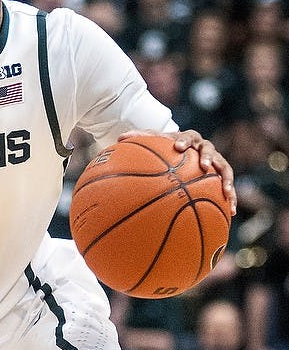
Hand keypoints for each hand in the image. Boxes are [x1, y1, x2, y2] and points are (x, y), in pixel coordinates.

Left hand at [118, 129, 235, 215]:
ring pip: (224, 168)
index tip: (178, 148)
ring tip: (226, 192)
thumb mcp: (153, 143)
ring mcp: (215, 162)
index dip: (184, 142)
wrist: (184, 150)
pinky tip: (231, 213)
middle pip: (209, 150)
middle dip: (207, 157)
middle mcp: (204, 148)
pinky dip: (230, 198)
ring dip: (225, 180)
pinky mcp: (221, 175)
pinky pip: (228, 187)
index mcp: (188, 140)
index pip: (187, 137)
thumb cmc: (166, 148)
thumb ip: (139, 139)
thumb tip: (119, 138)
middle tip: (204, 165)